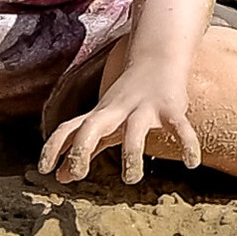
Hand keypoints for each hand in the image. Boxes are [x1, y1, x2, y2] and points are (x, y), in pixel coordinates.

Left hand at [39, 60, 202, 187]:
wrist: (158, 57)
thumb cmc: (126, 97)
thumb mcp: (102, 121)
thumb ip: (81, 147)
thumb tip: (58, 176)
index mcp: (100, 115)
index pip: (69, 129)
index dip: (54, 148)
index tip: (45, 171)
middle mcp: (118, 110)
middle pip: (91, 127)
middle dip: (81, 149)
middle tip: (79, 174)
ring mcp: (145, 108)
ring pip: (134, 131)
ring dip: (131, 155)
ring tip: (131, 178)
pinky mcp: (171, 108)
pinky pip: (180, 128)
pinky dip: (187, 144)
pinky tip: (191, 162)